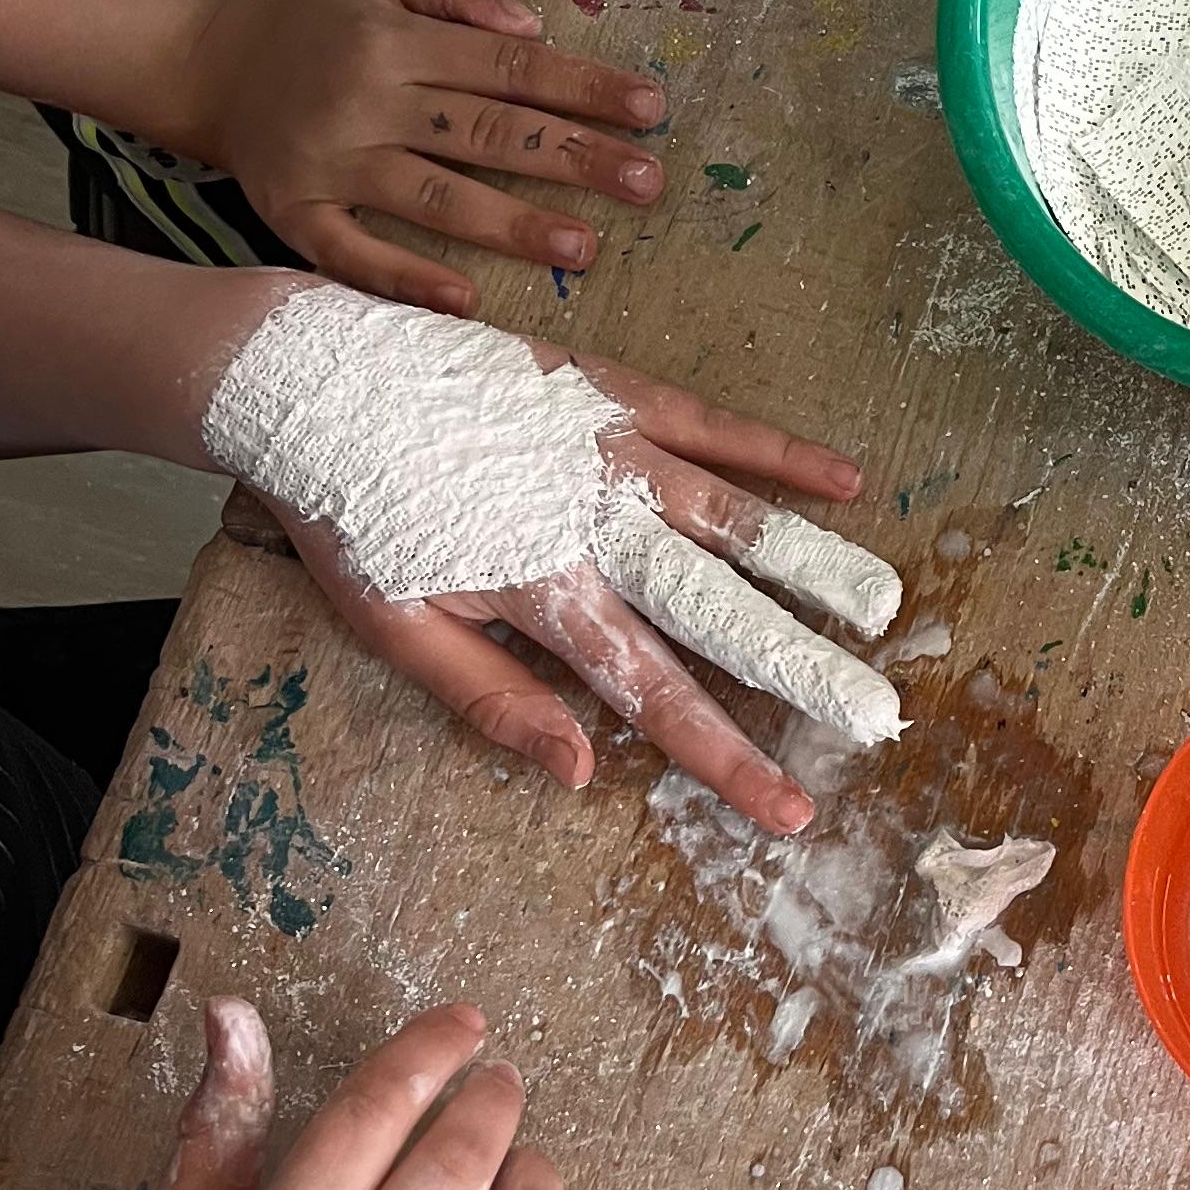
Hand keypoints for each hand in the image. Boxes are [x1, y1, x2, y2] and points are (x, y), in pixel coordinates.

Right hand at [170, 0, 666, 310]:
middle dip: (570, 156)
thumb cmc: (320, 27)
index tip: (649, 109)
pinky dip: (406, 278)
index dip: (579, 86)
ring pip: (434, 197)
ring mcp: (331, 164)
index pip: (506, 65)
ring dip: (511, 224)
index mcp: (394, 40)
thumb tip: (529, 23)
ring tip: (584, 248)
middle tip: (645, 184)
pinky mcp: (296, 215)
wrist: (211, 69)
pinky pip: (354, 254)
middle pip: (484, 132)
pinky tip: (466, 300)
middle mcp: (365, 101)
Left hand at [278, 336, 890, 837]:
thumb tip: (584, 771)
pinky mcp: (605, 392)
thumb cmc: (348, 515)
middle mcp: (588, 524)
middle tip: (874, 714)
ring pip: (731, 517)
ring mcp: (604, 452)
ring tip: (882, 606)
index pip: (652, 692)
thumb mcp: (393, 627)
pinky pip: (708, 422)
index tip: (787, 809)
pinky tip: (844, 478)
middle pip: (715, 609)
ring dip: (811, 564)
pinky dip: (776, 451)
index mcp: (539, 592)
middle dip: (800, 667)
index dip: (724, 755)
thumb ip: (492, 700)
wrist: (306, 380)